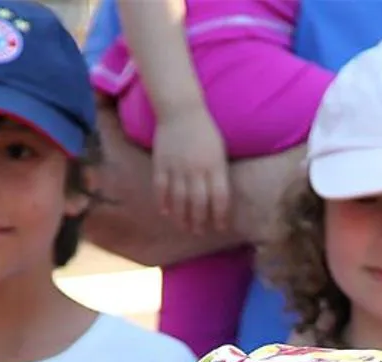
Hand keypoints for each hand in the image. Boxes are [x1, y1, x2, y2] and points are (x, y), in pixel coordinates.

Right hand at [152, 104, 230, 233]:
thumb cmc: (205, 131)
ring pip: (179, 200)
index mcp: (215, 165)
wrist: (181, 110)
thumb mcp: (220, 151)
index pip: (219, 198)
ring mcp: (177, 167)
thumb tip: (218, 199)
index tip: (220, 227)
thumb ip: (219, 173)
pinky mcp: (161, 163)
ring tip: (184, 227)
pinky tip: (165, 212)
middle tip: (198, 231)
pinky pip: (161, 188)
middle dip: (199, 221)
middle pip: (198, 203)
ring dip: (181, 217)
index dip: (220, 216)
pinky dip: (162, 202)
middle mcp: (196, 169)